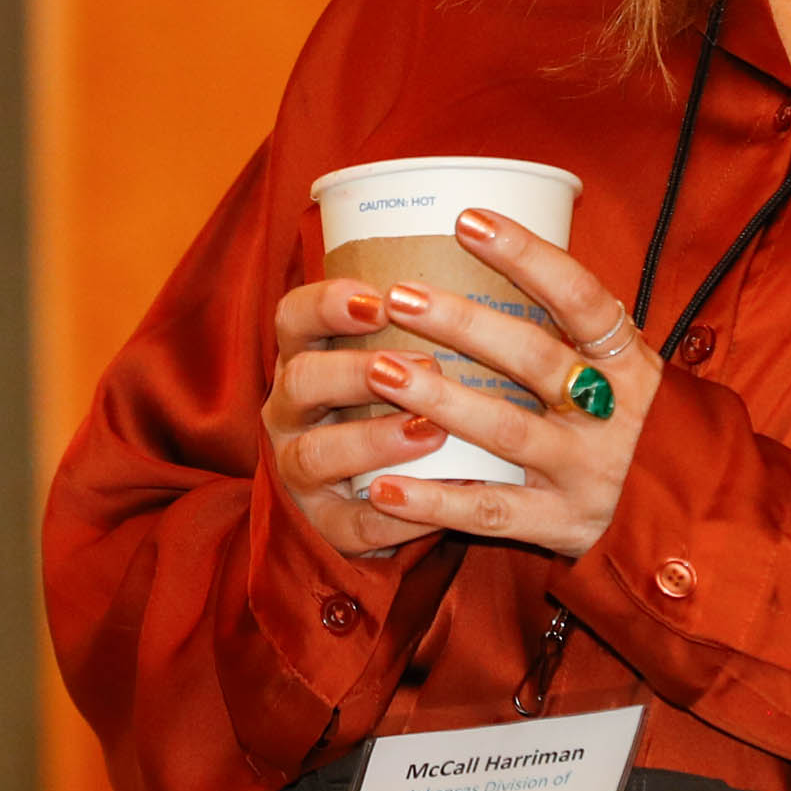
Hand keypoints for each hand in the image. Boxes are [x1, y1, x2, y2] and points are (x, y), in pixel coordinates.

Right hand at [264, 278, 456, 559]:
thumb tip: (501, 264)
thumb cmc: (395, 408)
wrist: (371, 500)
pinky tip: (440, 507)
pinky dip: (397, 517)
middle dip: (355, 371)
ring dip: (372, 440)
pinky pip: (354, 525)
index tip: (380, 297)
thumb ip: (420, 326)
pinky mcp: (325, 526)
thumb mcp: (390, 360)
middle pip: (301, 381)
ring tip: (430, 431)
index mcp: (303, 359)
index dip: (328, 304)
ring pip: (316, 454)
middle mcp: (289, 411)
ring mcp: (300, 472)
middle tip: (421, 364)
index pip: (294, 318)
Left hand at [345, 209, 665, 559]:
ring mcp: (589, 472)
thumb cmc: (628, 427)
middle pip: (535, 358)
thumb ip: (566, 330)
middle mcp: (614, 414)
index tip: (468, 220)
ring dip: (440, 399)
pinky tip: (383, 487)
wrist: (685, 520)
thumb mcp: (618, 371)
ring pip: (507, 431)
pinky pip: (489, 512)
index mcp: (628, 362)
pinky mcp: (564, 524)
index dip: (527, 255)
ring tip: (380, 371)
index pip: (581, 297)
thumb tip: (479, 250)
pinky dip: (434, 501)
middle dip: (464, 323)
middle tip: (400, 296)